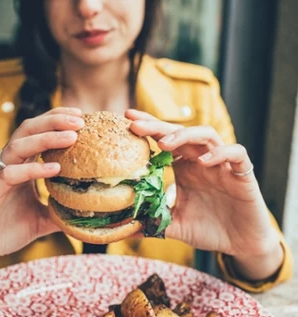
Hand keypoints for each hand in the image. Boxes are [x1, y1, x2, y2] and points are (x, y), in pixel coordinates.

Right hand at [0, 107, 83, 273]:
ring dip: (46, 138)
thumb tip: (86, 211)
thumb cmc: (4, 231)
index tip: (80, 117)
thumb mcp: (40, 219)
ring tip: (71, 137)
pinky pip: (8, 175)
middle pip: (27, 130)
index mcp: (17, 166)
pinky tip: (54, 169)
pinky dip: (31, 169)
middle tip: (79, 120)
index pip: (36, 133)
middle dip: (54, 121)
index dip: (56, 121)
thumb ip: (59, 211)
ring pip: (17, 147)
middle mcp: (5, 165)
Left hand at [126, 109, 282, 278]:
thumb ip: (152, 222)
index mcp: (184, 168)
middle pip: (180, 133)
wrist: (240, 245)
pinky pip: (236, 154)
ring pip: (207, 135)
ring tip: (165, 143)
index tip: (127, 120)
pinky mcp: (243, 174)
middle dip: (158, 126)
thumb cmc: (208, 230)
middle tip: (135, 124)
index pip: (165, 140)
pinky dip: (220, 153)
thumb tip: (123, 228)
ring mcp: (222, 165)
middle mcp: (201, 161)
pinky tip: (203, 161)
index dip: (149, 128)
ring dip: (185, 135)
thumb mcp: (174, 225)